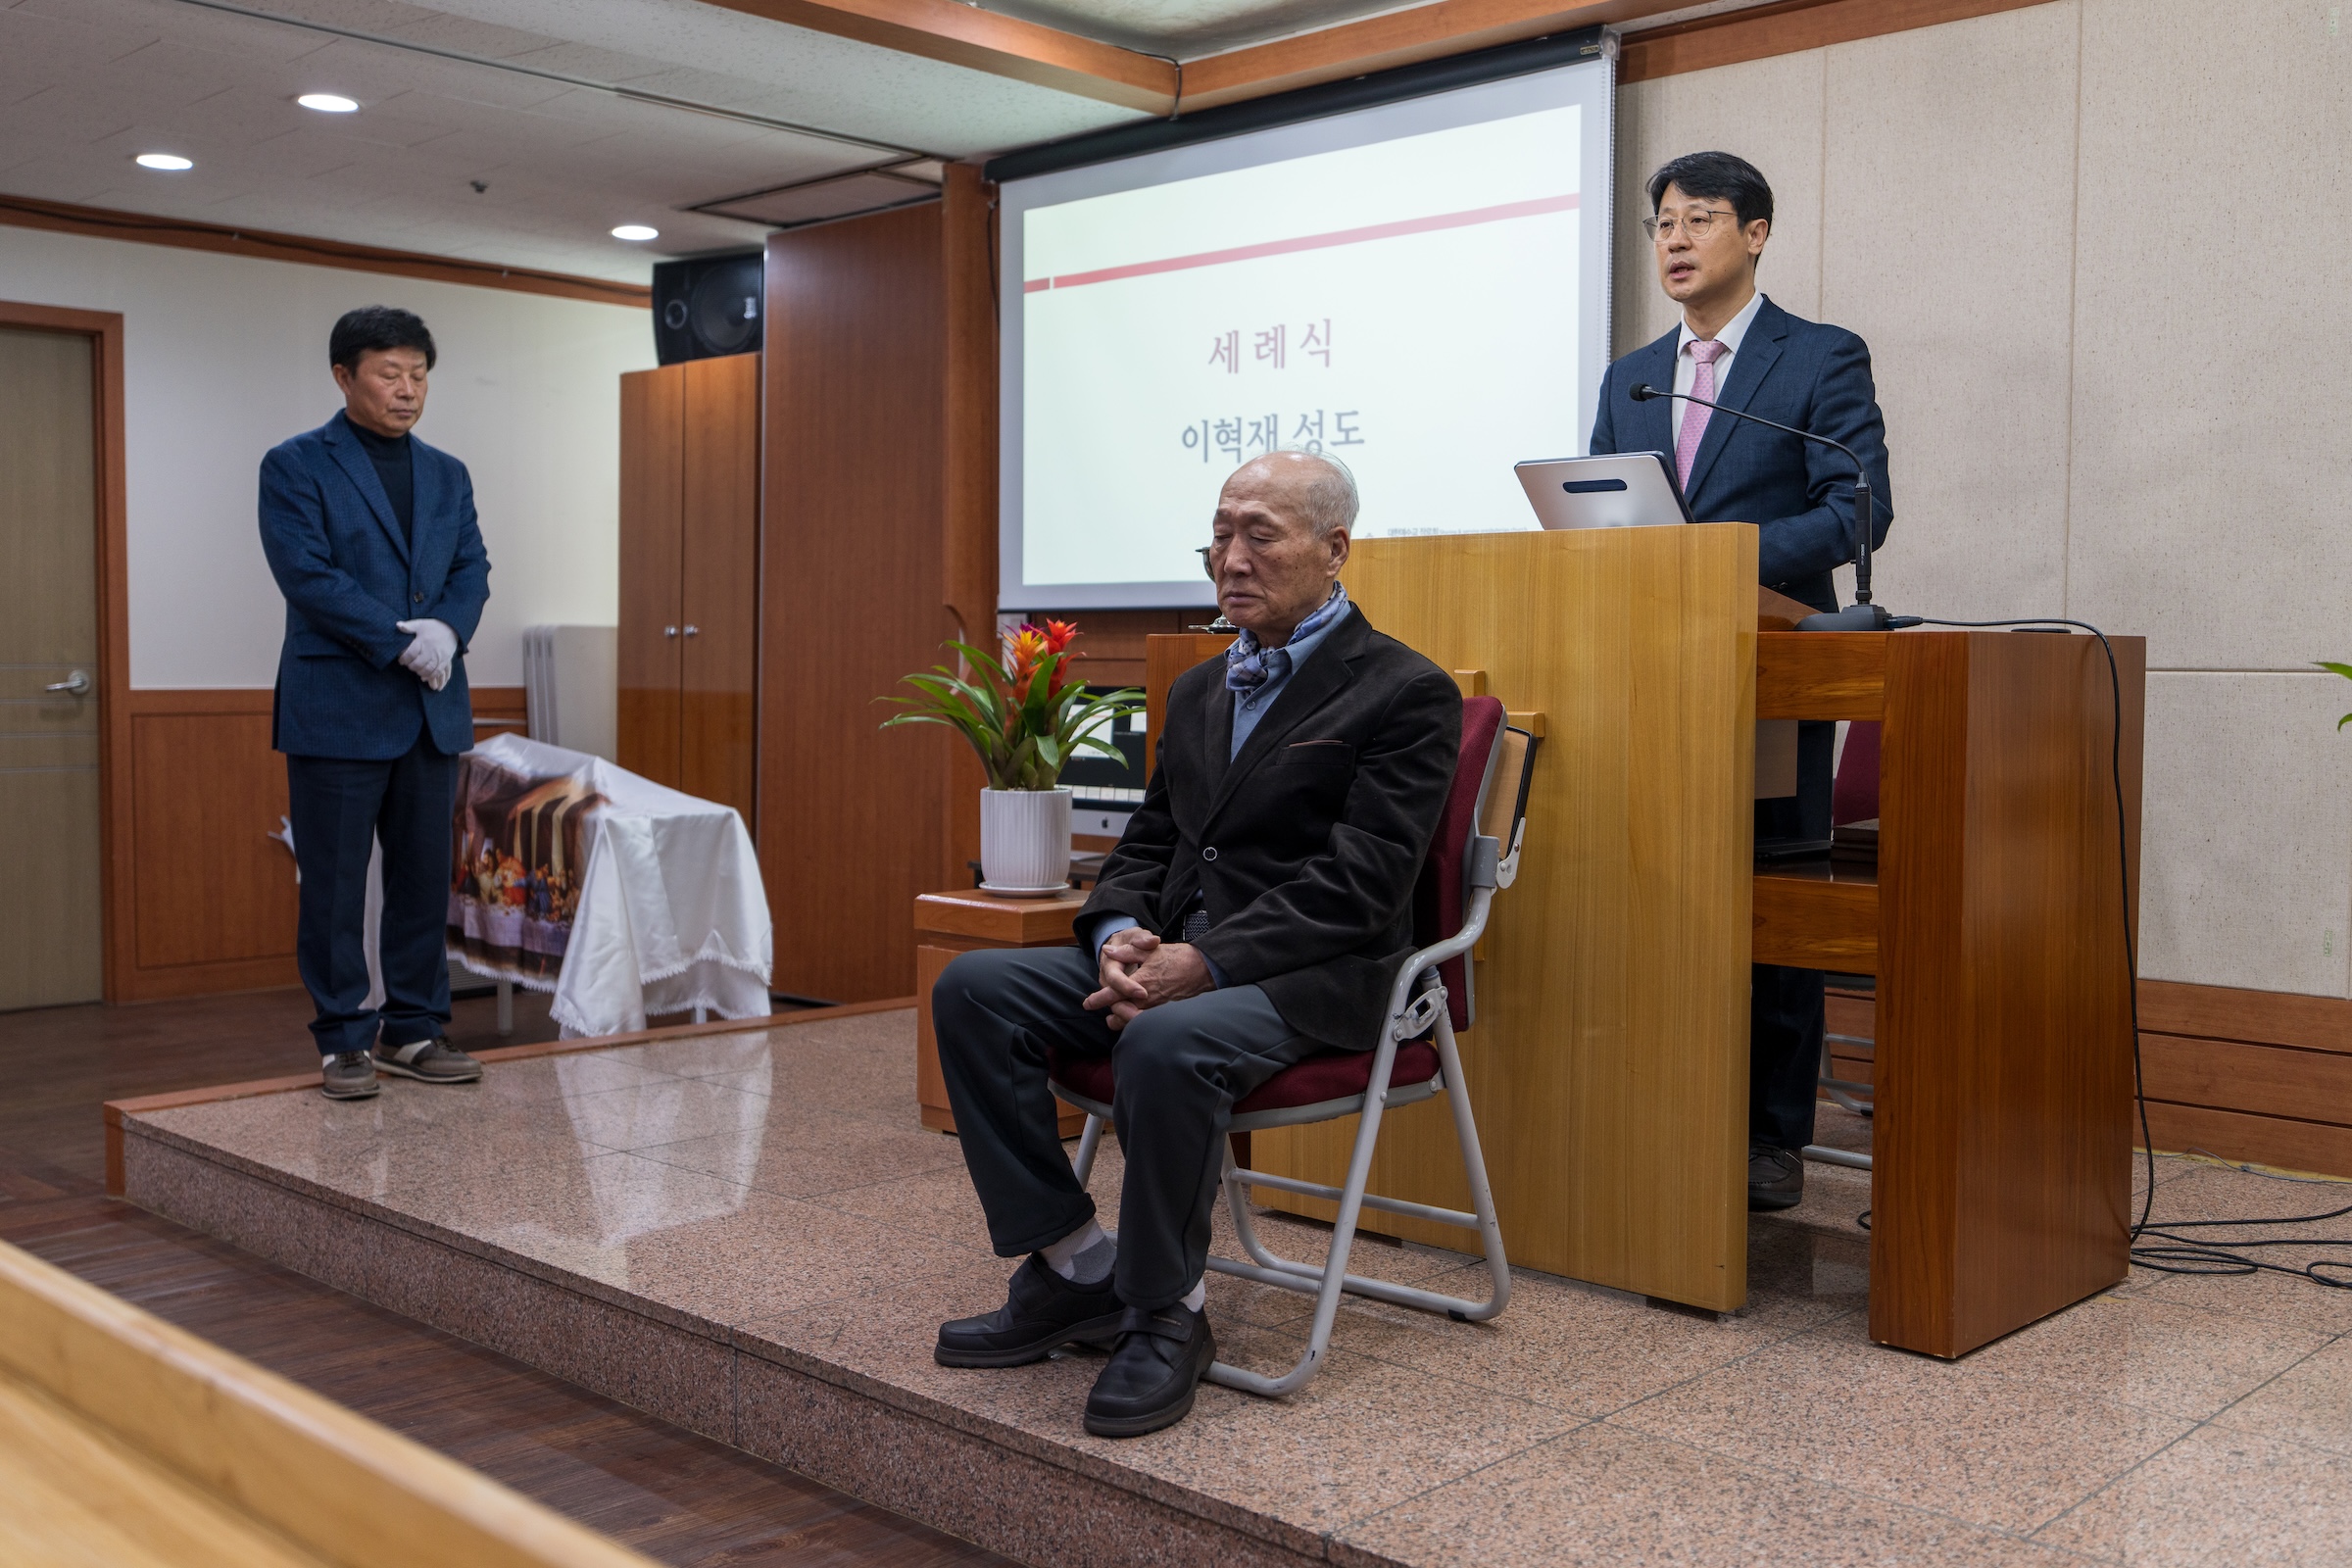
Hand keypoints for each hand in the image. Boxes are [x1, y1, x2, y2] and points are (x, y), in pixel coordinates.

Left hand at [395, 618, 457, 691]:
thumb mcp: (420, 624)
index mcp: (423, 641)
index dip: (404, 659)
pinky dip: (430, 676)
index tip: (401, 660)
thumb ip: (409, 626)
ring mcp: (439, 657)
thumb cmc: (433, 627)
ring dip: (420, 672)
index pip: (411, 653)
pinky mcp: (445, 661)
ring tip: (416, 670)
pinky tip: (425, 676)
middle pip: (418, 663)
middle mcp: (431, 650)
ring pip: (428, 669)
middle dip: (411, 666)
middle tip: (408, 665)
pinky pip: (437, 672)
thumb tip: (397, 625)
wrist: (451, 629)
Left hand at [1085, 931, 1212, 1029]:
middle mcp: (1147, 1000)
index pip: (1113, 995)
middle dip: (1109, 1010)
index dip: (1098, 999)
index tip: (1087, 1003)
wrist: (1205, 969)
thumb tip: (1107, 952)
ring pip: (1131, 1021)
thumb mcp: (1151, 950)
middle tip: (1101, 1005)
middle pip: (1119, 1013)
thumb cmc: (1178, 957)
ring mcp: (1157, 1009)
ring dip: (1120, 1019)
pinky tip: (1132, 1018)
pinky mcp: (1165, 1013)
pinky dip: (1135, 1022)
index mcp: (1141, 983)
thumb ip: (1127, 952)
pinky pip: (1145, 1022)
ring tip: (1112, 1017)